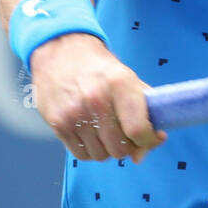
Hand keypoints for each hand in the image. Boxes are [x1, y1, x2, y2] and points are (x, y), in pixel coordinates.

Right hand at [29, 33, 166, 162]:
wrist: (61, 52)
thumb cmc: (99, 70)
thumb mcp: (130, 79)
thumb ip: (145, 114)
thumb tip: (142, 154)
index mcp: (120, 84)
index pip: (138, 130)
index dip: (149, 141)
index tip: (150, 138)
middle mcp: (96, 100)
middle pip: (120, 148)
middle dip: (128, 146)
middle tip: (125, 133)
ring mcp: (74, 114)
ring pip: (101, 155)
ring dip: (108, 148)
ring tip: (105, 130)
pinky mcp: (57, 124)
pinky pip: (82, 154)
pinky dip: (90, 149)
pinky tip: (90, 132)